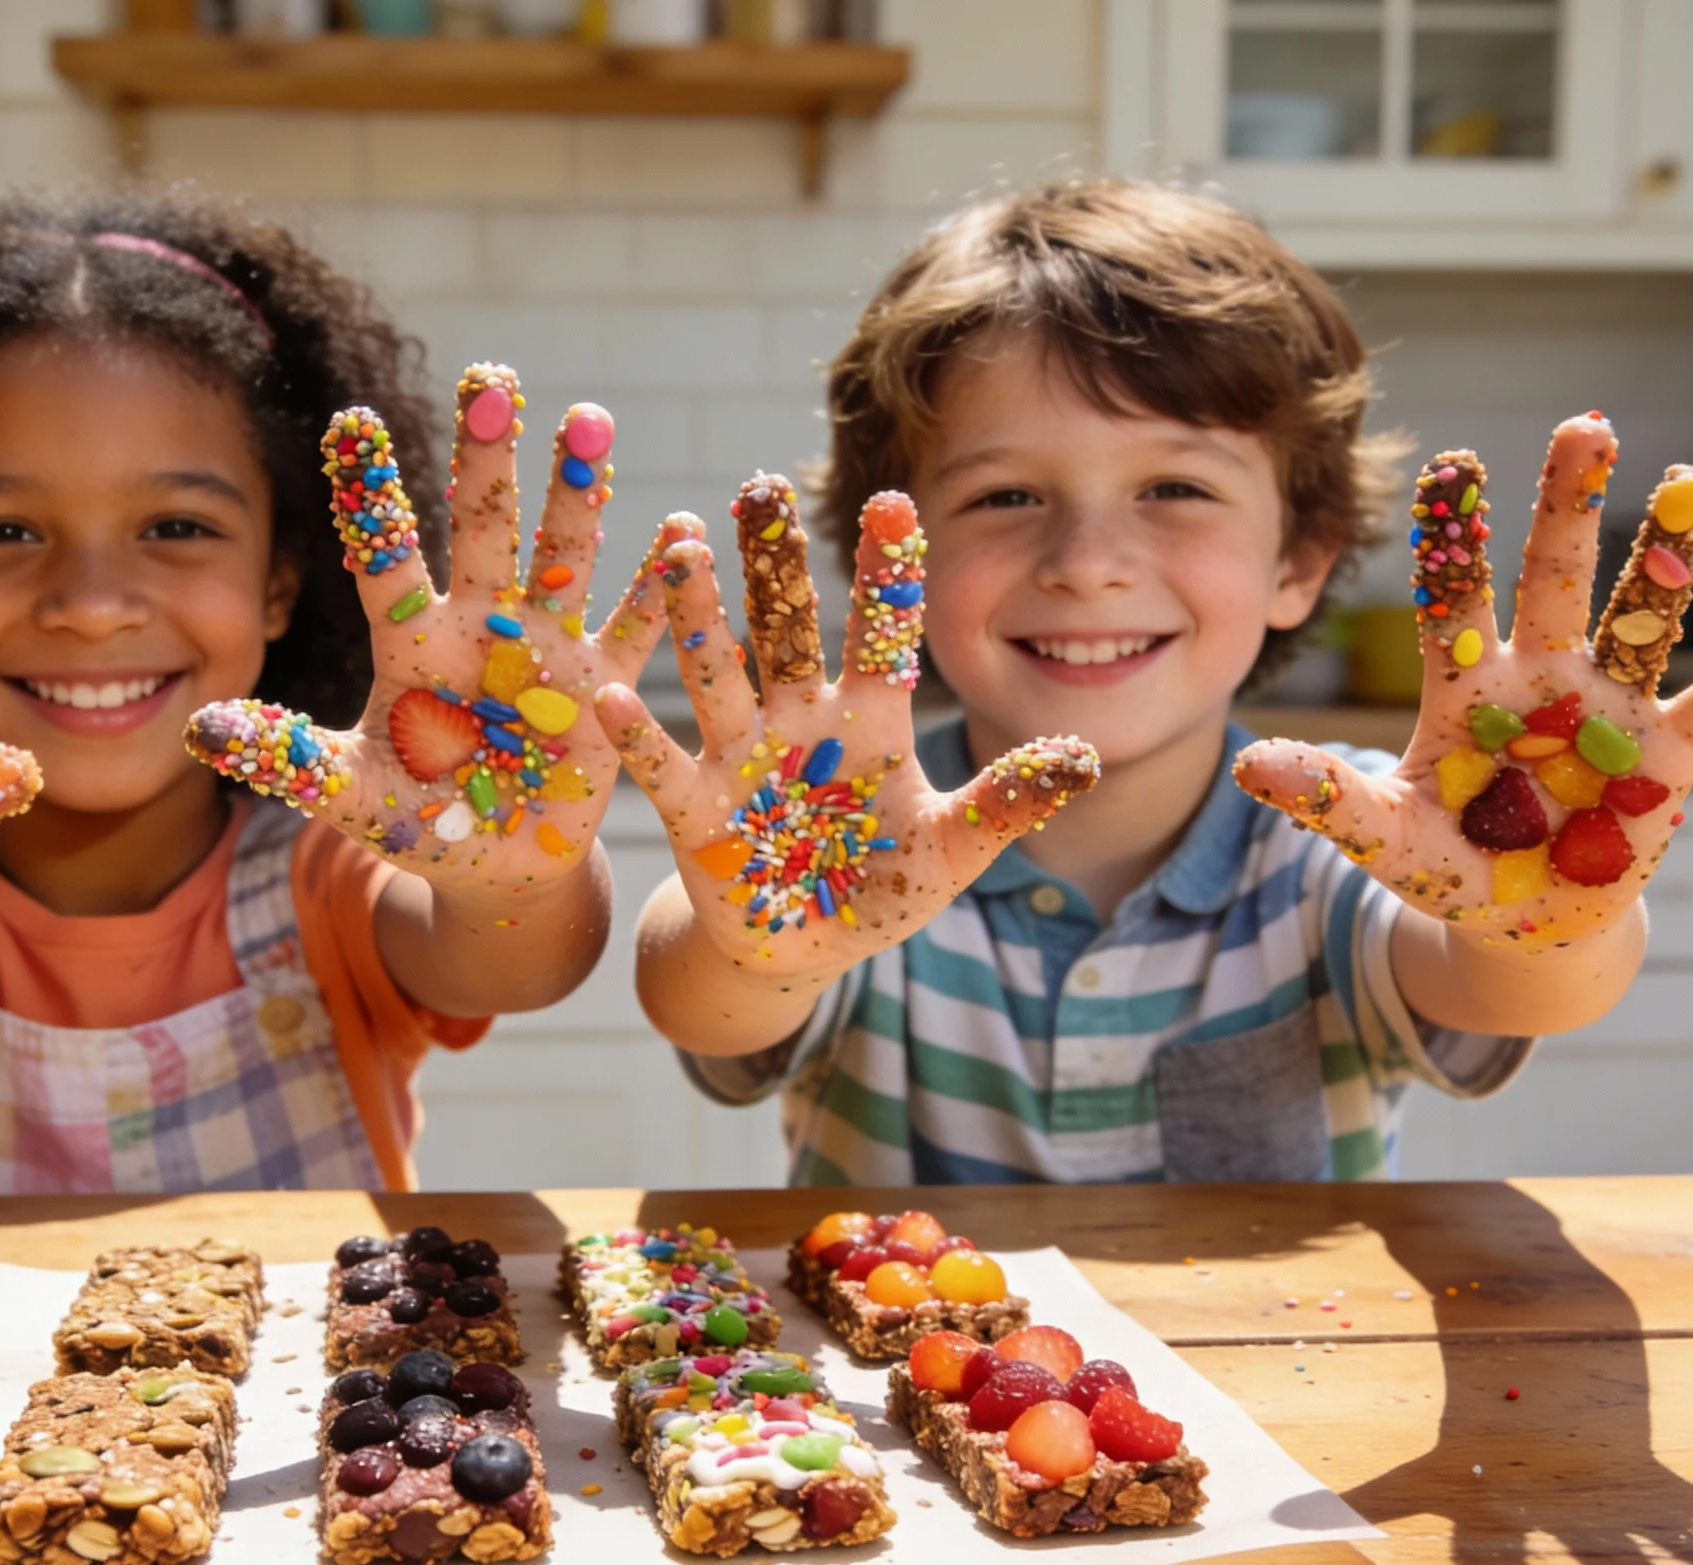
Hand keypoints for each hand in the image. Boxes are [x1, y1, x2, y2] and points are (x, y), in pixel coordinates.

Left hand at [183, 363, 664, 894]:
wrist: (496, 864)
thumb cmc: (417, 819)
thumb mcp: (349, 794)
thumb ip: (287, 760)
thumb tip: (200, 727)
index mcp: (412, 641)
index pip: (384, 555)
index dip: (370, 494)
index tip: (349, 419)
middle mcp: (481, 625)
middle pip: (483, 527)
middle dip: (489, 456)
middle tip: (491, 375)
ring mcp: (547, 649)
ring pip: (564, 555)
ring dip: (578, 494)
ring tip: (588, 421)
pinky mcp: (603, 687)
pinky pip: (636, 630)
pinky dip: (661, 590)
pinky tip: (683, 535)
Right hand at [596, 477, 1098, 983]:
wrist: (802, 949)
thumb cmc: (878, 887)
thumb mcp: (952, 850)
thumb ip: (1008, 802)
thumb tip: (1086, 757)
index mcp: (868, 717)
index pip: (882, 630)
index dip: (888, 572)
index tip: (893, 501)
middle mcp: (799, 719)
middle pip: (784, 627)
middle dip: (769, 563)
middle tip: (758, 488)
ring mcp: (741, 758)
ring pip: (716, 673)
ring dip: (697, 617)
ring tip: (680, 548)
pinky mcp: (694, 809)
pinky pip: (663, 763)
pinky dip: (636, 733)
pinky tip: (606, 693)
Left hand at [1235, 415, 1692, 944]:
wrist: (1526, 917)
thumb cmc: (1452, 862)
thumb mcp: (1385, 836)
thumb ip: (1327, 797)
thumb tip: (1250, 765)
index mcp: (1468, 686)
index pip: (1455, 597)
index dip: (1455, 536)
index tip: (1451, 461)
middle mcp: (1542, 678)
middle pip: (1552, 579)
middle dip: (1566, 506)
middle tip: (1584, 425)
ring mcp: (1608, 712)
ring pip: (1639, 620)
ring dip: (1666, 556)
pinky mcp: (1667, 761)